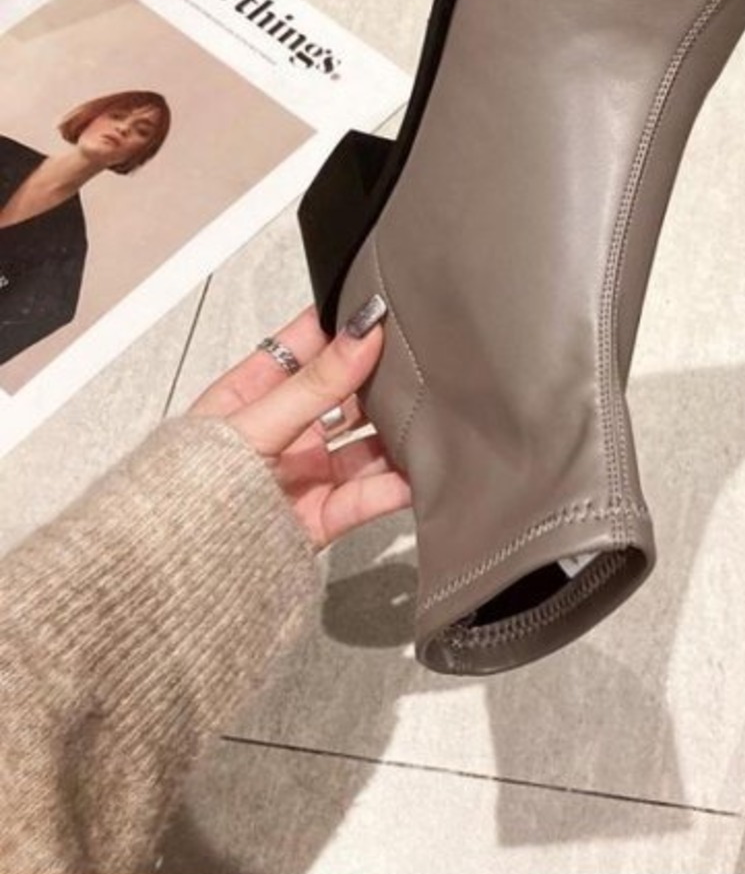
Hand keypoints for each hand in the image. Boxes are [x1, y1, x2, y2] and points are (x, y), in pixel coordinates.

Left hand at [189, 299, 411, 552]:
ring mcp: (307, 472)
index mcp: (256, 393)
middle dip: (380, 381)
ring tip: (430, 420)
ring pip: (366, 447)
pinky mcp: (324, 516)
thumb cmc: (191, 486)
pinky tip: (418, 473)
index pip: (308, 345)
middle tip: (421, 363)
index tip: (382, 307)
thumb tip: (361, 332)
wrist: (185, 565)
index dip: (343, 326)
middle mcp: (286, 429)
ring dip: (396, 436)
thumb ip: (314, 383)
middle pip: (346, 396)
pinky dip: (394, 487)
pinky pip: (367, 497)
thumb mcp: (255, 421)